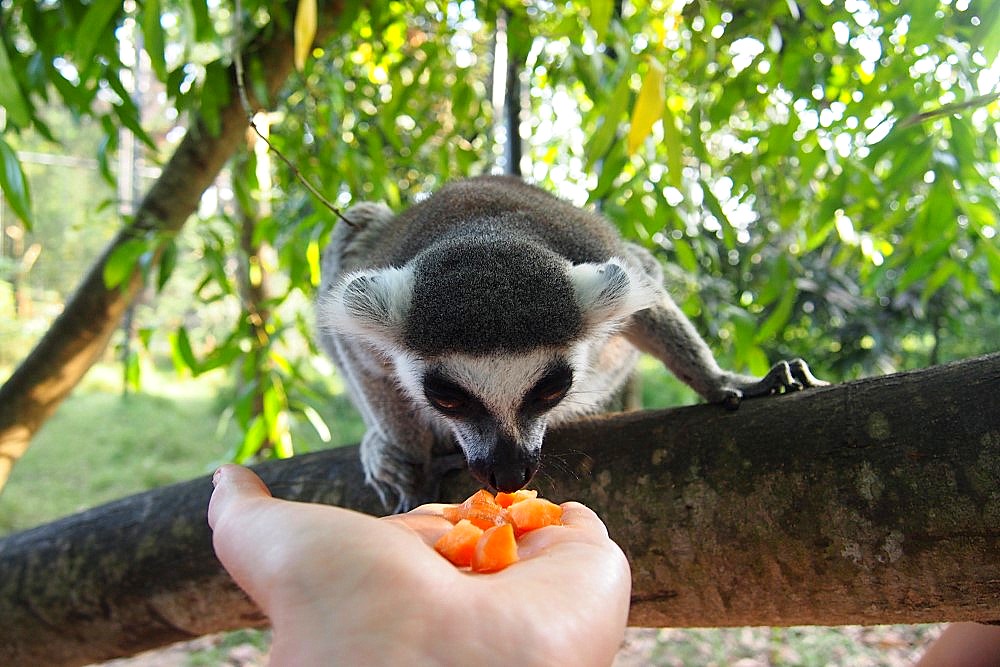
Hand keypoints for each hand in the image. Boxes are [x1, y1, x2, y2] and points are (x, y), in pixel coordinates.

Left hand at [208, 464, 630, 666]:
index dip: (404, 536)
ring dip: (508, 520)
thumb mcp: (278, 547)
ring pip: (520, 537)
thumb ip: (247, 518)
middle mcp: (461, 607)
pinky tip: (555, 522)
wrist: (454, 661)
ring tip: (493, 531)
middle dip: (456, 532)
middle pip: (466, 545)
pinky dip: (570, 525)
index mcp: (397, 605)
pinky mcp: (587, 579)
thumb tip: (225, 476)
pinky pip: (583, 538)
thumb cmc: (353, 610)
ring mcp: (527, 598)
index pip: (407, 550)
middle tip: (447, 545)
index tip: (405, 539)